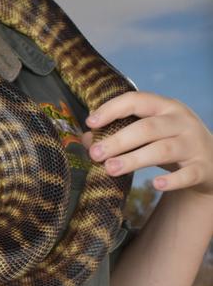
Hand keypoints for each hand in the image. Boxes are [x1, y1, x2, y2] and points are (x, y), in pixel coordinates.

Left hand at [82, 91, 212, 196]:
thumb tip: (85, 138)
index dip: (112, 109)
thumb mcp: (148, 134)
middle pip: (147, 128)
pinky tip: (155, 185)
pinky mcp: (203, 168)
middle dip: (118, 140)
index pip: (137, 100)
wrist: (212, 162)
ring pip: (163, 150)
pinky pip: (187, 174)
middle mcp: (181, 121)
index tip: (90, 122)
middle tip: (94, 154)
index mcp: (166, 106)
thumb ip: (119, 132)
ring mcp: (194, 144)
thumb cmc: (170, 143)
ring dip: (134, 159)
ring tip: (110, 168)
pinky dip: (172, 181)